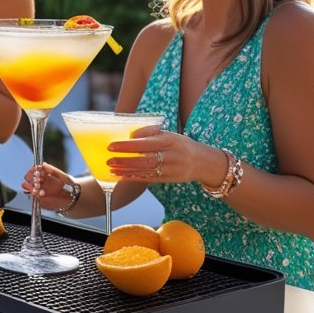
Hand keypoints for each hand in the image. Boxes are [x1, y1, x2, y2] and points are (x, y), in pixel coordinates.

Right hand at [21, 162, 80, 211]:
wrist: (72, 197)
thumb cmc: (67, 185)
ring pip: (27, 187)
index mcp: (43, 175)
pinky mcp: (38, 199)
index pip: (32, 171)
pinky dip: (35, 194)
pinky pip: (32, 197)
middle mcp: (39, 182)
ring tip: (37, 188)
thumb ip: (52, 170)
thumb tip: (42, 164)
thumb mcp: (62, 176)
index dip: (33, 170)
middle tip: (37, 179)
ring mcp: (38, 190)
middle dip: (31, 178)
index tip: (36, 170)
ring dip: (30, 187)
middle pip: (28, 178)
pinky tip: (41, 194)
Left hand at [106, 127, 220, 185]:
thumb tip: (130, 133)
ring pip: (146, 171)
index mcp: (170, 140)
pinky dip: (134, 178)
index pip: (146, 143)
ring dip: (127, 170)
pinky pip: (149, 179)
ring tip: (111, 168)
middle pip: (144, 159)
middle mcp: (172, 155)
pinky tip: (122, 176)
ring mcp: (171, 169)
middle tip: (109, 158)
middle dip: (124, 159)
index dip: (128, 145)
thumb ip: (151, 133)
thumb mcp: (170, 135)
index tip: (112, 145)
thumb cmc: (181, 145)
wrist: (204, 162)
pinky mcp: (170, 179)